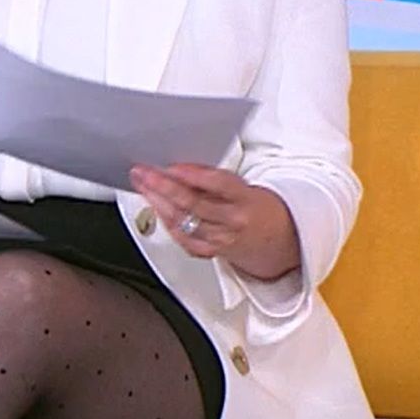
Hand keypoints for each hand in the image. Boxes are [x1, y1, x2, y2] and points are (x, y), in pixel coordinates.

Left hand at [131, 164, 300, 281]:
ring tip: (143, 186)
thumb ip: (213, 179)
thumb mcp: (243, 187)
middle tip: (143, 172)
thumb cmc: (256, 207)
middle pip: (193, 204)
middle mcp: (233, 221)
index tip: (172, 166)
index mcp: (245, 199)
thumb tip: (181, 167)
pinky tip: (154, 209)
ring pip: (183, 221)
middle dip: (163, 186)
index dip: (193, 176)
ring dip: (157, 202)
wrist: (276, 239)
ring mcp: (221, 239)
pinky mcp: (211, 251)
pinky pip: (183, 239)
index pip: (219, 185)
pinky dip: (166, 222)